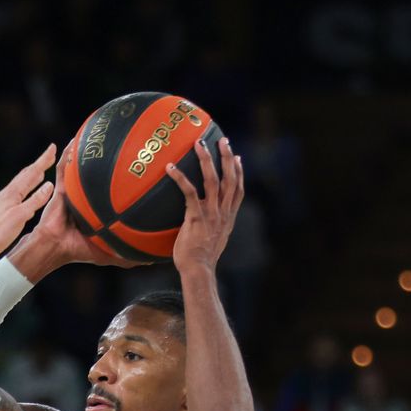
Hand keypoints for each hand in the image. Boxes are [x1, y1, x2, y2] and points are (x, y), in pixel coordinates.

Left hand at [0, 144, 56, 260]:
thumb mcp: (20, 216)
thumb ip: (35, 200)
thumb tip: (49, 185)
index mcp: (13, 193)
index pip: (32, 172)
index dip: (43, 160)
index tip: (53, 148)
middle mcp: (8, 193)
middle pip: (27, 174)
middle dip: (40, 164)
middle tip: (51, 154)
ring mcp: (6, 200)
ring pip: (23, 183)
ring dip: (34, 174)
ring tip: (43, 168)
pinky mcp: (5, 209)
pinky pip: (21, 192)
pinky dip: (29, 187)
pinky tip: (30, 191)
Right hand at [8, 148, 148, 277]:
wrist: (56, 248)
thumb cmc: (79, 251)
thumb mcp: (110, 254)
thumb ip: (130, 255)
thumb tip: (154, 260)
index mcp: (99, 211)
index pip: (115, 193)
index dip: (128, 180)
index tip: (144, 167)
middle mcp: (87, 198)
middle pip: (101, 175)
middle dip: (112, 159)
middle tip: (128, 144)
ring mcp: (73, 192)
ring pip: (82, 168)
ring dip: (87, 151)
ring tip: (98, 132)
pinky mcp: (61, 189)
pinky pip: (64, 168)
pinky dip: (67, 154)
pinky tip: (73, 140)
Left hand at [166, 136, 242, 272]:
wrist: (199, 270)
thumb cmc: (200, 259)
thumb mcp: (213, 240)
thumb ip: (212, 227)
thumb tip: (204, 224)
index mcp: (228, 217)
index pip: (238, 190)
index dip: (240, 172)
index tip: (238, 158)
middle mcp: (223, 212)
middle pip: (230, 178)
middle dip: (227, 157)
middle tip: (223, 140)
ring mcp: (211, 213)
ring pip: (212, 179)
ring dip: (206, 159)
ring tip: (198, 144)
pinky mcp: (196, 216)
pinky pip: (189, 191)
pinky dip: (180, 177)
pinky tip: (170, 167)